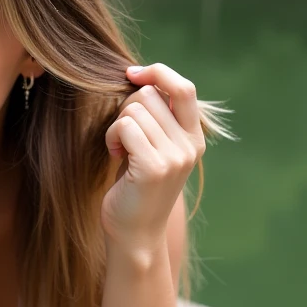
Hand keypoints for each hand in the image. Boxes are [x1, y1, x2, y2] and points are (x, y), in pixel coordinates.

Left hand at [101, 63, 205, 254]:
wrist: (135, 234)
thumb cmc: (136, 187)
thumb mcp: (154, 147)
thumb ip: (157, 117)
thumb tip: (141, 77)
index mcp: (194, 138)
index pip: (184, 87)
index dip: (157, 72)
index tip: (132, 74)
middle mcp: (190, 146)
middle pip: (150, 94)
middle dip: (126, 108)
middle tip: (122, 135)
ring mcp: (174, 157)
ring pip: (134, 109)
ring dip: (116, 125)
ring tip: (120, 149)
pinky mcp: (153, 167)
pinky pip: (125, 126)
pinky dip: (112, 136)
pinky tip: (115, 155)